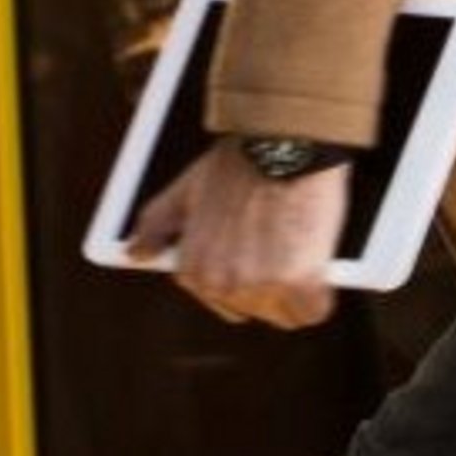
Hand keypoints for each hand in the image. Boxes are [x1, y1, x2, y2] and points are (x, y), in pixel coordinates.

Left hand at [132, 147, 351, 329]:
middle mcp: (223, 284)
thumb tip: (134, 252)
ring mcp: (261, 286)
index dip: (244, 273)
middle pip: (255, 310)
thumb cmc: (239, 162)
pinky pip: (313, 311)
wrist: (281, 142)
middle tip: (277, 239)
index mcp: (194, 270)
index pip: (221, 302)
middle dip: (269, 282)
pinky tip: (315, 258)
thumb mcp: (186, 190)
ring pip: (285, 313)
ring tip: (292, 239)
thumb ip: (157, 224)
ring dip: (295, 286)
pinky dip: (320, 291)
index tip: (255, 249)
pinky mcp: (299, 285)